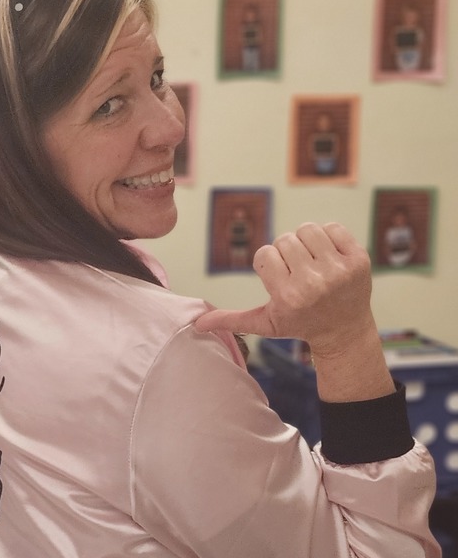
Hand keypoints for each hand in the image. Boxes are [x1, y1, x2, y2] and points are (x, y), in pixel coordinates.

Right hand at [195, 223, 374, 357]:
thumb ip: (231, 320)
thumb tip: (197, 323)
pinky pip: (333, 227)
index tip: (278, 278)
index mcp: (288, 297)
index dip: (268, 263)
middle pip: (285, 240)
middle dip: (286, 251)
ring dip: (304, 240)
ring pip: (307, 229)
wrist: (344, 331)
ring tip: (309, 259)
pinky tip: (327, 254)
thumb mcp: (264, 324)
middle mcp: (314, 283)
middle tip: (295, 270)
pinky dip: (327, 235)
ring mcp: (339, 270)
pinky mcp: (359, 259)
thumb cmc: (299, 324)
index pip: (265, 254)